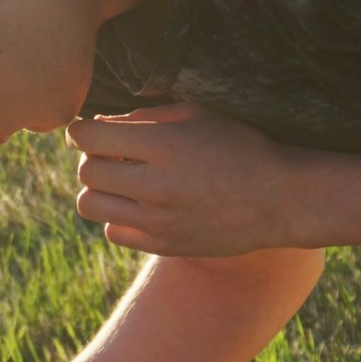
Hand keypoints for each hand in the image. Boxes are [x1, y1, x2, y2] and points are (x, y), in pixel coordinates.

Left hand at [69, 103, 305, 255]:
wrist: (280, 200)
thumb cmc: (241, 146)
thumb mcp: (199, 115)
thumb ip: (146, 116)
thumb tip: (99, 123)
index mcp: (164, 145)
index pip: (88, 137)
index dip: (80, 130)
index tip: (90, 130)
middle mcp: (156, 185)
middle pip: (86, 171)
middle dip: (91, 158)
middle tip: (111, 154)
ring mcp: (158, 221)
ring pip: (90, 205)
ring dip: (98, 189)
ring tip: (121, 181)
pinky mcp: (163, 246)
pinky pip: (113, 232)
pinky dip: (118, 217)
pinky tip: (139, 205)